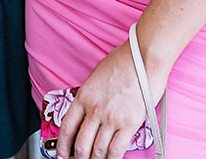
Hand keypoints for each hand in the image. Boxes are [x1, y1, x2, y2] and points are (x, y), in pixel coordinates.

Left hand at [56, 42, 161, 158]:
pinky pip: (117, 149)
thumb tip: (89, 109)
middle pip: (81, 143)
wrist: (144, 57)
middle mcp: (94, 109)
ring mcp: (111, 118)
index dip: (62, 145)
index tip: (61, 154)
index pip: (67, 127)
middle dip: (78, 158)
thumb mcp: (97, 76)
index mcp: (84, 96)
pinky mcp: (129, 124)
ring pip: (98, 150)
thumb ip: (91, 94)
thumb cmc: (124, 61)